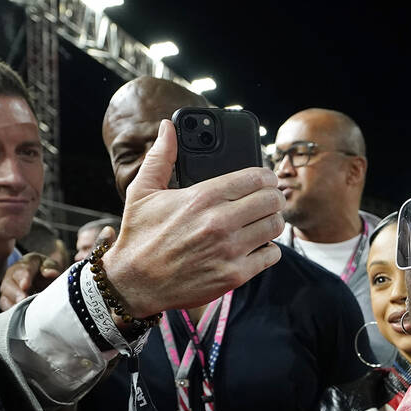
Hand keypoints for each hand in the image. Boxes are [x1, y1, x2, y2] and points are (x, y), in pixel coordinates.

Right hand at [0, 252, 62, 310]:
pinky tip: (19, 317)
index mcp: (24, 265)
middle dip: (15, 293)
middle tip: (22, 299)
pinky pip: (6, 307)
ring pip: (4, 297)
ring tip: (20, 310)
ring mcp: (8, 290)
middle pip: (8, 284)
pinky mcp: (9, 301)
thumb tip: (51, 273)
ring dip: (12, 304)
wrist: (42, 275)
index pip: (21, 270)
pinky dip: (11, 312)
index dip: (23, 277)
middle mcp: (12, 276)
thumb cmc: (45, 269)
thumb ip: (51, 267)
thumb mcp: (50, 265)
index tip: (26, 285)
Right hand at [101, 120, 283, 316]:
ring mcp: (230, 250)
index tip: (266, 179)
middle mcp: (220, 222)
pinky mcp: (235, 275)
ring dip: (273, 221)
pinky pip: (271, 255)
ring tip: (263, 221)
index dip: (266, 175)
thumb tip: (167, 128)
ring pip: (275, 226)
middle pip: (272, 200)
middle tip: (270, 200)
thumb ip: (160, 157)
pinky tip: (257, 246)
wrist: (135, 282)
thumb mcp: (143, 191)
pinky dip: (268, 250)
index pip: (256, 177)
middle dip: (274, 197)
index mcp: (203, 197)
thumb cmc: (140, 236)